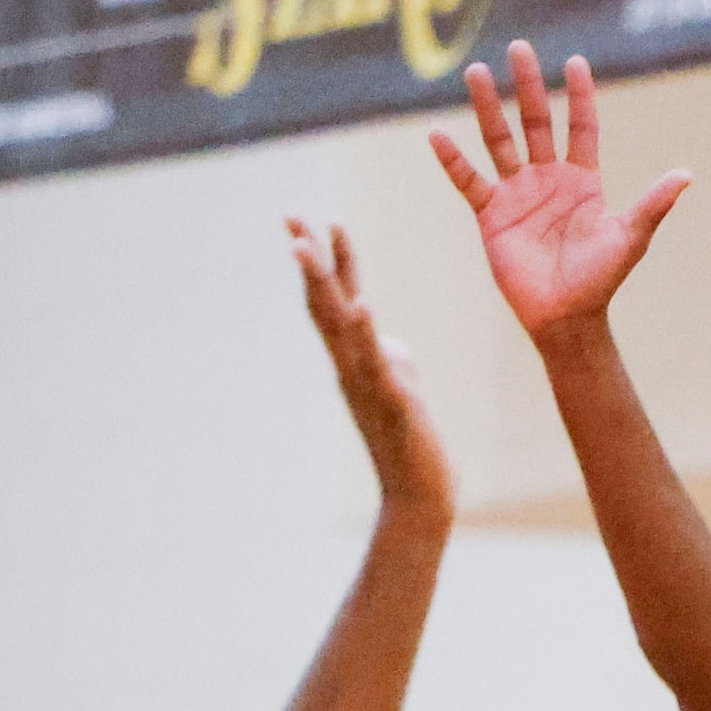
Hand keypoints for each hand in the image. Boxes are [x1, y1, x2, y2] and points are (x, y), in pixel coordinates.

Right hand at [290, 221, 453, 515]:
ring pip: (338, 327)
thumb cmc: (412, 445)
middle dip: (308, 259)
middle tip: (289, 215)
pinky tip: (362, 304)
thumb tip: (385, 339)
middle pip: (324, 304)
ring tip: (305, 246)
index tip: (312, 219)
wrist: (420, 495)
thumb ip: (390, 357)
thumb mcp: (401, 388)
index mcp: (356, 359)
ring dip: (321, 285)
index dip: (327, 260)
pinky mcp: (391, 403)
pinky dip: (366, 333)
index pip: (338, 299)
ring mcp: (365, 384)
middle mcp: (350, 367)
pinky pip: (376, 363)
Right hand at [431, 44, 689, 348]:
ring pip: (499, 141)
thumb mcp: (629, 238)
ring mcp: (517, 194)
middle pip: (534, 122)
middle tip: (518, 49)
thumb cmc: (600, 280)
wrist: (566, 318)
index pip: (579, 127)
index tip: (575, 62)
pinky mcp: (491, 215)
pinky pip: (469, 181)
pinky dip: (452, 160)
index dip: (579, 96)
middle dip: (527, 86)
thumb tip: (686, 175)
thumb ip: (653, 204)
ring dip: (486, 108)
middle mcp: (547, 179)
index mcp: (582, 180)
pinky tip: (436, 134)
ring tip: (475, 73)